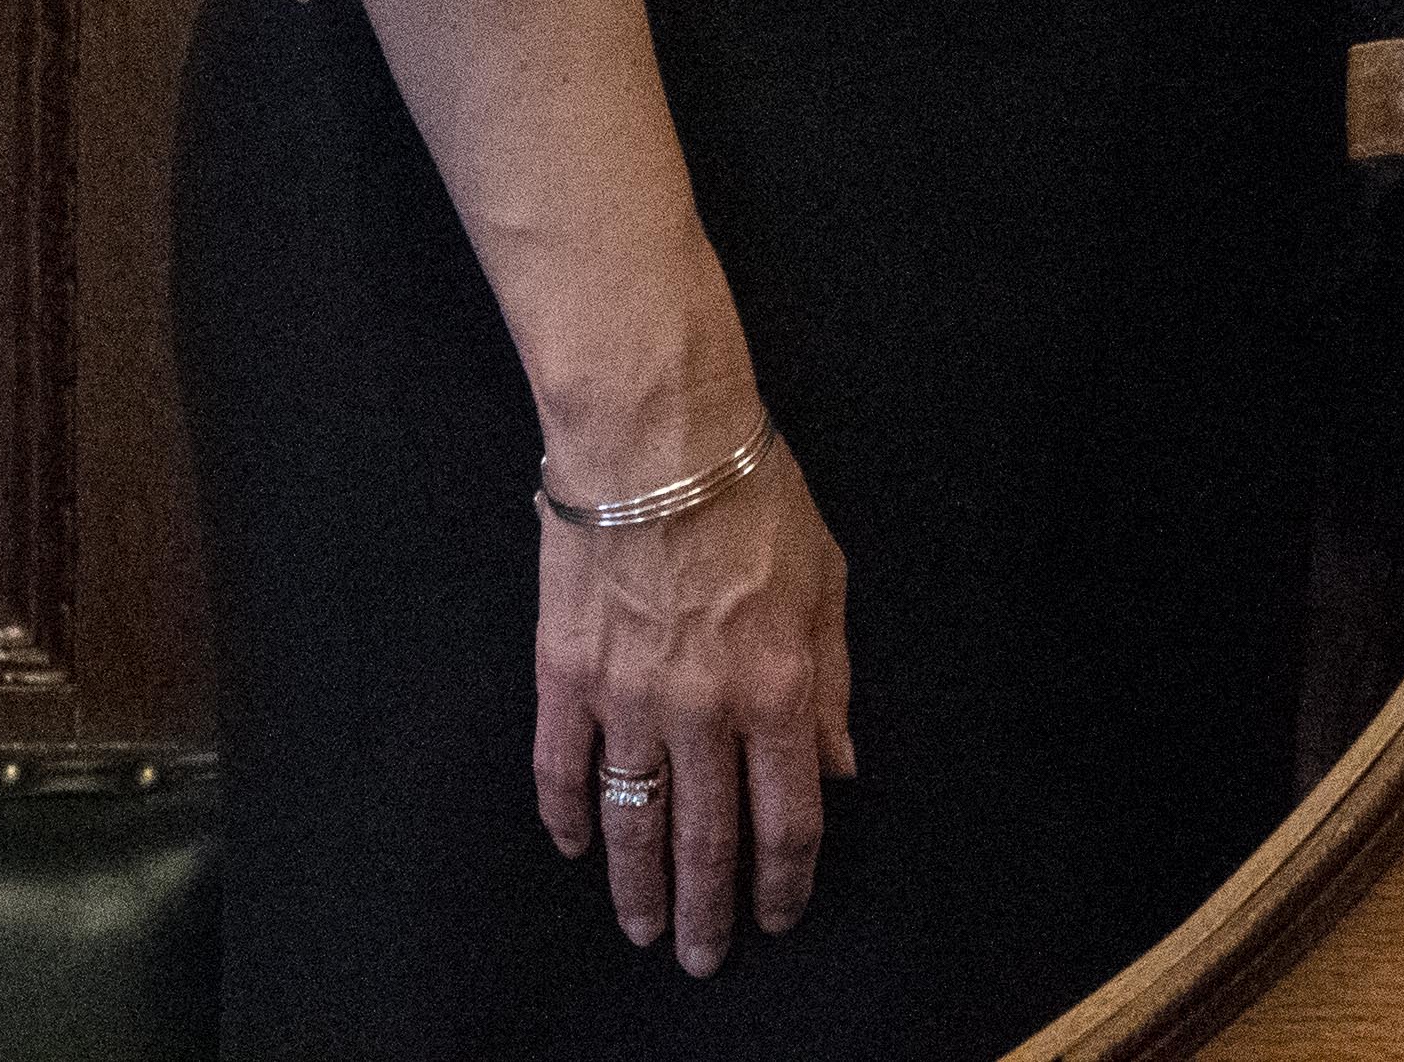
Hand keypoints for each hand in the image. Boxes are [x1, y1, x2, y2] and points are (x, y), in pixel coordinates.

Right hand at [537, 426, 854, 975]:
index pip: (787, 816)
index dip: (785, 879)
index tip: (780, 916)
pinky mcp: (564, 680)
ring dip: (637, 888)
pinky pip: (563, 771)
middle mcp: (704, 710)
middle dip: (710, 909)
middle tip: (705, 958)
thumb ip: (832, 684)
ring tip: (644, 929)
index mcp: (778, 688)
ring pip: (631, 824)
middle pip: (706, 840)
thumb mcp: (828, 584)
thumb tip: (840, 766)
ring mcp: (627, 701)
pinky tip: (579, 847)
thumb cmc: (755, 500)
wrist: (656, 446)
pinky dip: (570, 818)